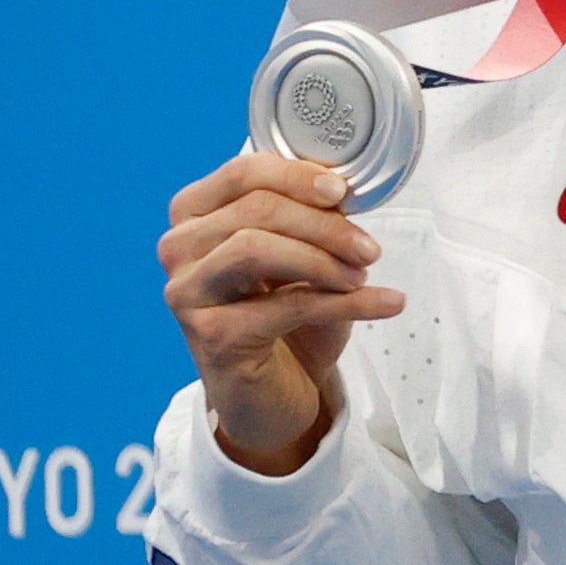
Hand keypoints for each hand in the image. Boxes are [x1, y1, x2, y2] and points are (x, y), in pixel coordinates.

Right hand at [158, 155, 405, 476]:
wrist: (271, 390)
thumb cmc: (283, 314)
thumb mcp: (299, 255)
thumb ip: (310, 220)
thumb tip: (345, 194)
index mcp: (196, 215)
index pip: (242, 173)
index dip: (297, 176)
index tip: (343, 192)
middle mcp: (180, 249)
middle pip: (255, 210)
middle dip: (324, 225)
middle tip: (368, 248)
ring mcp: (187, 292)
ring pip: (255, 249)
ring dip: (324, 259)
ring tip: (364, 274)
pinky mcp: (210, 335)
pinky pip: (286, 305)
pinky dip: (348, 302)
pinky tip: (385, 303)